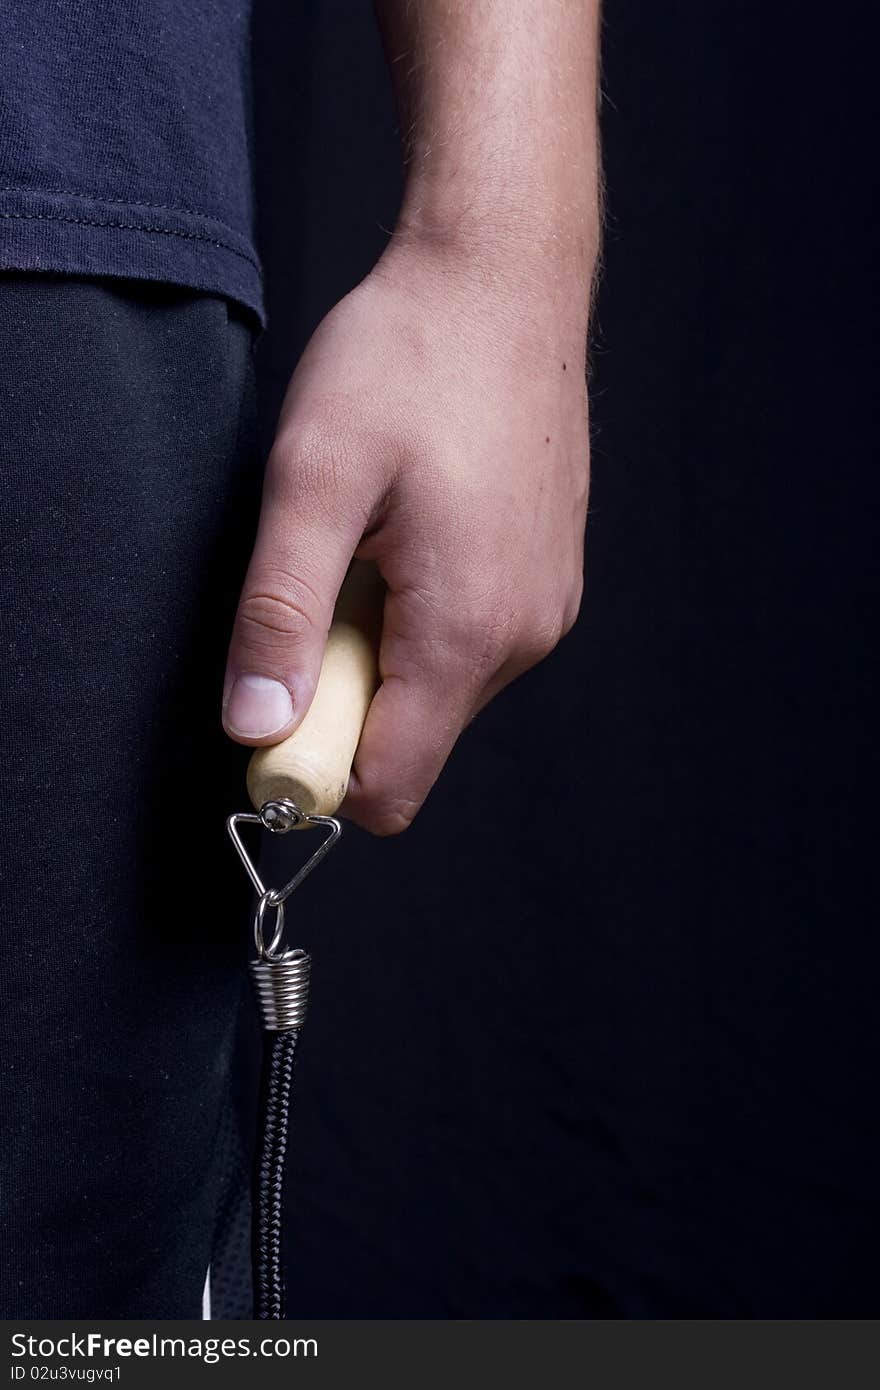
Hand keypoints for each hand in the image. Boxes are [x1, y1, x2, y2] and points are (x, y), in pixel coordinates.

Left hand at [222, 240, 589, 832]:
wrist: (505, 277)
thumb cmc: (410, 358)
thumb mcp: (313, 479)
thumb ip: (280, 615)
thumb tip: (255, 727)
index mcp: (467, 629)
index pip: (387, 787)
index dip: (312, 768)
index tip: (275, 695)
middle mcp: (524, 638)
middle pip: (411, 743)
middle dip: (345, 697)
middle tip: (324, 583)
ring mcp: (545, 610)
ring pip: (438, 693)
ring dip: (383, 649)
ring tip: (373, 542)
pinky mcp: (549, 581)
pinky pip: (470, 645)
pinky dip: (422, 617)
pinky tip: (413, 530)